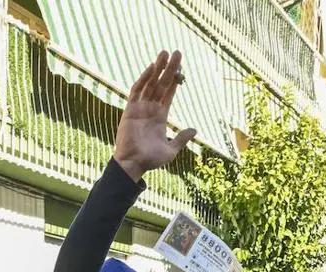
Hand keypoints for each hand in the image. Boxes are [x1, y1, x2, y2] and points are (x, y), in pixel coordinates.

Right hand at [113, 51, 196, 181]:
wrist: (133, 164)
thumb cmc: (150, 160)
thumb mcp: (171, 150)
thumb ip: (181, 138)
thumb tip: (194, 130)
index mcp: (160, 117)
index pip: (169, 94)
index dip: (175, 80)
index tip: (181, 67)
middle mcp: (150, 109)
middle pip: (161, 84)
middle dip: (169, 69)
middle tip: (176, 52)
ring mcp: (140, 108)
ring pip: (150, 83)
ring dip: (157, 68)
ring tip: (165, 53)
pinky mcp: (130, 109)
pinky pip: (137, 91)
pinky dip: (144, 79)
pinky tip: (152, 68)